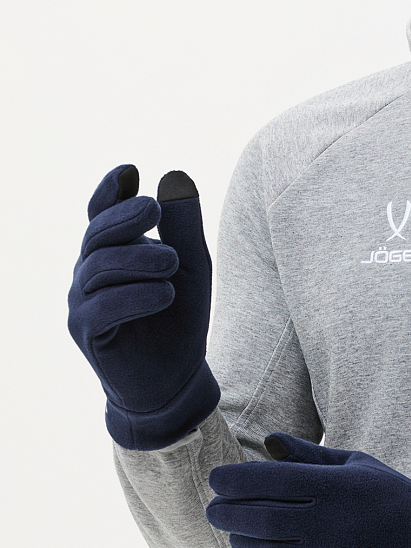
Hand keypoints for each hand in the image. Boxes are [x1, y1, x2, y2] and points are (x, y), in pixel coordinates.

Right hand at [67, 164, 219, 449]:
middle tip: (155, 208)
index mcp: (112, 250)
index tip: (130, 170)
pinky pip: (102, 307)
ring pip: (99, 267)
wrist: (176, 376)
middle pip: (98, 234)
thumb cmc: (180, 318)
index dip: (110, 191)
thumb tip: (175, 175)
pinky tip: (164, 293)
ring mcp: (82, 300)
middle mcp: (89, 270)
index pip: (101, 213)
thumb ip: (183, 226)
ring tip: (173, 262)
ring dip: (138, 259)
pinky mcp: (85, 331)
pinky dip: (134, 297)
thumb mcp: (191, 266)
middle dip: (125, 218)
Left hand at [206, 433, 410, 547]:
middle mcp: (323, 524)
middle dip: (224, 511)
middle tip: (213, 508)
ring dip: (239, 540)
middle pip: (255, 517)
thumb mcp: (356, 465)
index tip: (216, 480)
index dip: (232, 479)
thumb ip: (308, 455)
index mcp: (331, 488)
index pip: (265, 480)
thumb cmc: (392, 499)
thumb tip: (268, 441)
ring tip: (235, 532)